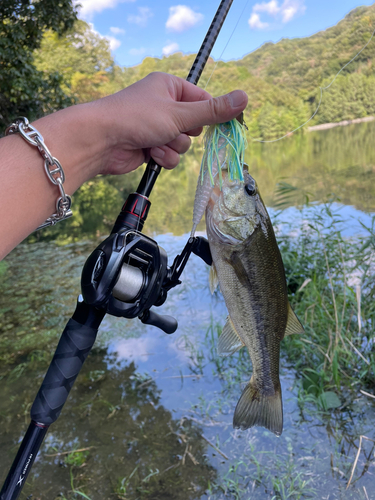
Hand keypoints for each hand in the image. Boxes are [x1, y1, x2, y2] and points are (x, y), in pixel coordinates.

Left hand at [94, 72, 247, 174]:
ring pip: (183, 144)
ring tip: (157, 143)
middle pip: (194, 125)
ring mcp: (156, 127)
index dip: (212, 114)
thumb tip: (245, 97)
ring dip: (173, 147)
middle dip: (186, 133)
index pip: (203, 100)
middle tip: (175, 130)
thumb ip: (213, 111)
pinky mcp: (150, 147)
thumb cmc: (138, 117)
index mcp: (170, 87)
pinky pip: (170, 155)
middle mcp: (164, 105)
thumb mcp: (181, 113)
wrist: (102, 140)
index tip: (225, 125)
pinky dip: (163, 157)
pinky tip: (150, 154)